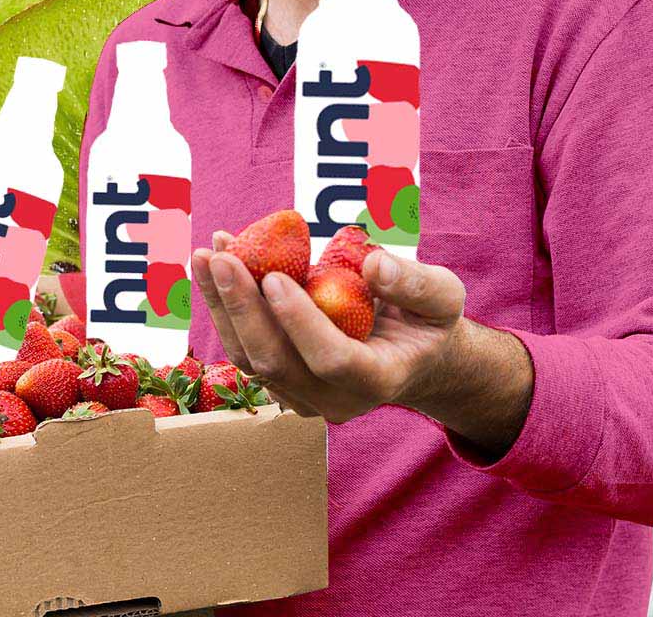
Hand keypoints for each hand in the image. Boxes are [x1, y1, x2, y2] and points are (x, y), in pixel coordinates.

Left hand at [190, 231, 467, 423]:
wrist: (414, 357)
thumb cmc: (430, 321)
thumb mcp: (443, 296)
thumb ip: (415, 283)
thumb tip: (374, 263)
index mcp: (379, 379)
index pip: (331, 359)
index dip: (300, 321)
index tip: (274, 277)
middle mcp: (335, 400)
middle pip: (276, 362)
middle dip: (242, 307)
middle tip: (221, 256)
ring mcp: (304, 397)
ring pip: (250, 359)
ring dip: (223, 305)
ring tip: (210, 252)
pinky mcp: (283, 382)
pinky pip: (246, 349)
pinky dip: (228, 306)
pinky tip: (221, 260)